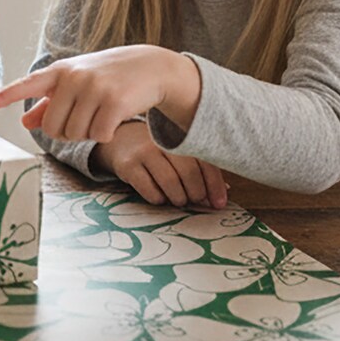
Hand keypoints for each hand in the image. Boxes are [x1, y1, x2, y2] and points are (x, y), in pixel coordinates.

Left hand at [0, 45, 200, 140]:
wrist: (151, 67)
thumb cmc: (108, 76)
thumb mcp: (77, 82)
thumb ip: (49, 102)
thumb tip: (25, 122)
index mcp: (61, 71)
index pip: (29, 83)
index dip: (8, 94)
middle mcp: (74, 77)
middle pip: (52, 127)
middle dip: (66, 132)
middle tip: (83, 119)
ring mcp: (94, 88)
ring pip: (75, 134)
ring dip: (88, 133)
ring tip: (100, 114)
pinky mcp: (114, 102)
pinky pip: (98, 135)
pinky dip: (105, 135)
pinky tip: (114, 120)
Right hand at [95, 120, 226, 208]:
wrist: (120, 140)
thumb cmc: (157, 152)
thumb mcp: (177, 155)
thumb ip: (199, 171)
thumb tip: (219, 197)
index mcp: (180, 136)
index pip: (204, 161)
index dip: (214, 185)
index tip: (219, 203)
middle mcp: (162, 142)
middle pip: (188, 172)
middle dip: (196, 193)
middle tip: (195, 200)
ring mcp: (144, 152)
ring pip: (170, 183)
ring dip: (179, 199)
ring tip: (178, 200)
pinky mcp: (128, 165)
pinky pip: (150, 191)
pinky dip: (159, 199)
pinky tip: (159, 196)